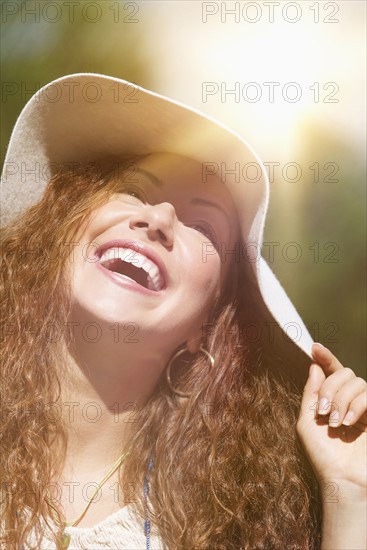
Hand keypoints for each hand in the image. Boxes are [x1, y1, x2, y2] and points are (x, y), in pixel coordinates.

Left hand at [296, 343, 366, 495]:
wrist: (343, 480)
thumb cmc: (323, 456)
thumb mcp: (307, 422)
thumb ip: (310, 394)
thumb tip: (314, 366)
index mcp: (332, 400)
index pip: (331, 372)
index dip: (325, 357)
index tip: (315, 347)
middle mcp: (350, 400)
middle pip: (344, 373)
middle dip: (330, 388)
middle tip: (323, 411)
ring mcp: (365, 407)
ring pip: (357, 382)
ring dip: (342, 399)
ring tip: (336, 422)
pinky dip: (356, 405)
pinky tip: (348, 423)